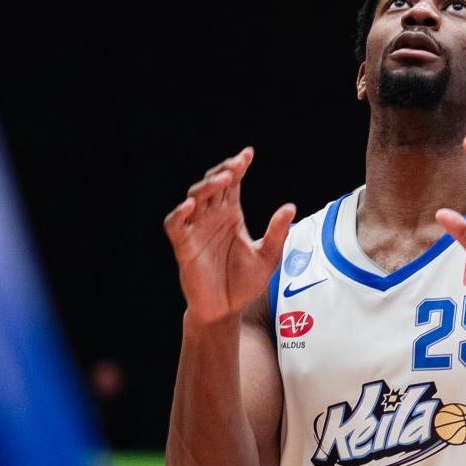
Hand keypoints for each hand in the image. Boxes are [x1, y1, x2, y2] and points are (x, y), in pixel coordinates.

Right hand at [164, 148, 294, 323]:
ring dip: (207, 186)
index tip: (248, 154)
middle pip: (213, 184)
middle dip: (223, 171)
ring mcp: (196, 230)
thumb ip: (277, 233)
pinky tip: (191, 205)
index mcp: (231, 215)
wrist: (227, 310)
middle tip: (237, 165)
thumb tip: (290, 207)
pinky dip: (180, 213)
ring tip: (223, 180)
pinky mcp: (184, 246)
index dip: (238, 166)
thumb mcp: (268, 258)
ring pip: (194, 197)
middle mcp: (212, 217)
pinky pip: (175, 224)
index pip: (233, 183)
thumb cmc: (244, 283)